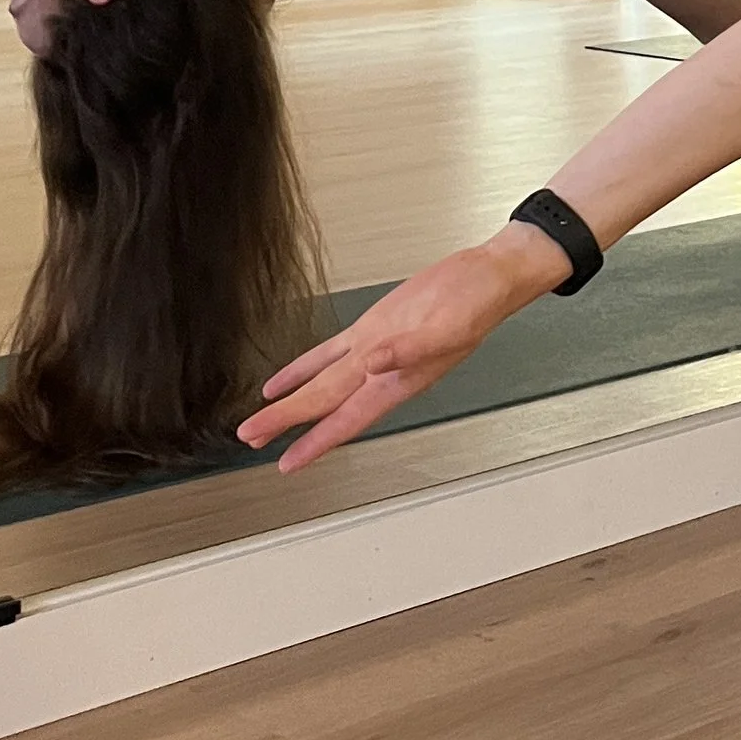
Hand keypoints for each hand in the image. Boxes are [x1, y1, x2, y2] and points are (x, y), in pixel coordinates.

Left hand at [237, 226, 566, 470]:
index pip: (345, 419)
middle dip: (287, 423)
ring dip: (294, 403)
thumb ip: (408, 350)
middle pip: (325, 403)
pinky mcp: (375, 325)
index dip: (315, 442)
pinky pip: (331, 352)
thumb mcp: (446, 329)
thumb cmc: (477, 304)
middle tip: (251, 437)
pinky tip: (288, 377)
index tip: (285, 462)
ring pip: (324, 383)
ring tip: (264, 419)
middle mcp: (381, 370)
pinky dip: (306, 366)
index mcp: (397, 378)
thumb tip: (372, 364)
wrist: (489, 277)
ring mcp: (375, 348)